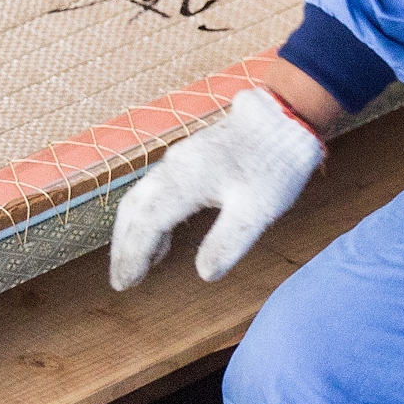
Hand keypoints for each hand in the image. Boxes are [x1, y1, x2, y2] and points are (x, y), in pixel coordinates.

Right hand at [108, 87, 324, 289]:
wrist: (283, 119)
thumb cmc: (273, 165)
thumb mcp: (257, 210)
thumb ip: (228, 242)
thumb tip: (205, 274)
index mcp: (186, 181)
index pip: (146, 222)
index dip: (133, 255)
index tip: (125, 284)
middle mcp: (173, 168)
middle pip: (134, 210)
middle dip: (124, 247)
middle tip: (121, 281)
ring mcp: (178, 161)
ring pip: (141, 198)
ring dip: (132, 232)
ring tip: (135, 266)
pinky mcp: (188, 159)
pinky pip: (155, 190)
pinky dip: (148, 216)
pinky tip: (161, 239)